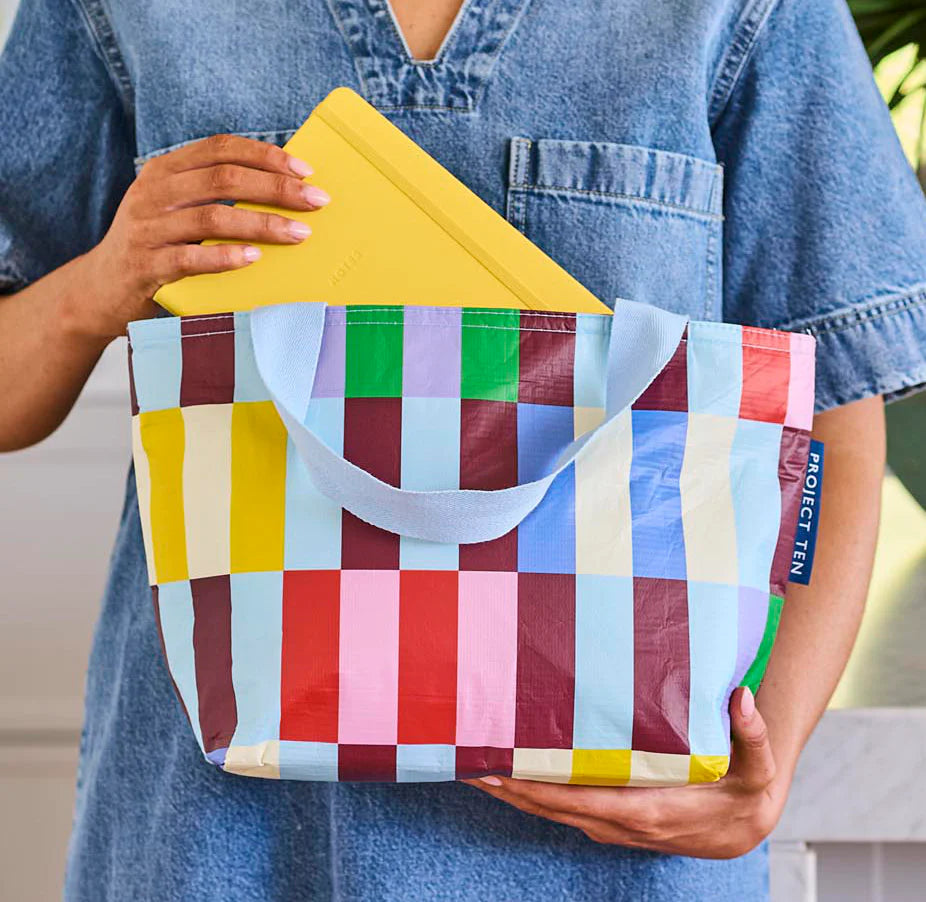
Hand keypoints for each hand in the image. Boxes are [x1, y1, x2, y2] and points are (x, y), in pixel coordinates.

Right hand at [73, 133, 329, 338]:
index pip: (220, 148)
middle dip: (277, 188)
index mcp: (165, 170)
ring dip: (262, 223)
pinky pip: (190, 258)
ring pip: (213, 216)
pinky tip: (254, 258)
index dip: (265, 155)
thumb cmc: (156, 246)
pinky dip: (225, 257)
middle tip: (316, 201)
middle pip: (224, 179)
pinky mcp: (147, 266)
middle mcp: (154, 193)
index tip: (305, 169)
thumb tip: (283, 189)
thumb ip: (213, 194)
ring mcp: (148, 229)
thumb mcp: (176, 209)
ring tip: (299, 233)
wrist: (101, 289)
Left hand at [463, 687, 787, 858]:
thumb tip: (742, 699)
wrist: (744, 828)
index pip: (578, 799)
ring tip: (477, 767)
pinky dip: (534, 796)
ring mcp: (613, 825)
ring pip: (552, 811)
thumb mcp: (757, 768)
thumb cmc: (745, 793)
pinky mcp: (612, 820)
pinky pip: (564, 809)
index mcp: (648, 810)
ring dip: (514, 793)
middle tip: (467, 762)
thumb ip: (751, 735)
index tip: (499, 770)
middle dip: (508, 788)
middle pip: (552, 807)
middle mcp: (622, 822)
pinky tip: (513, 776)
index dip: (534, 788)